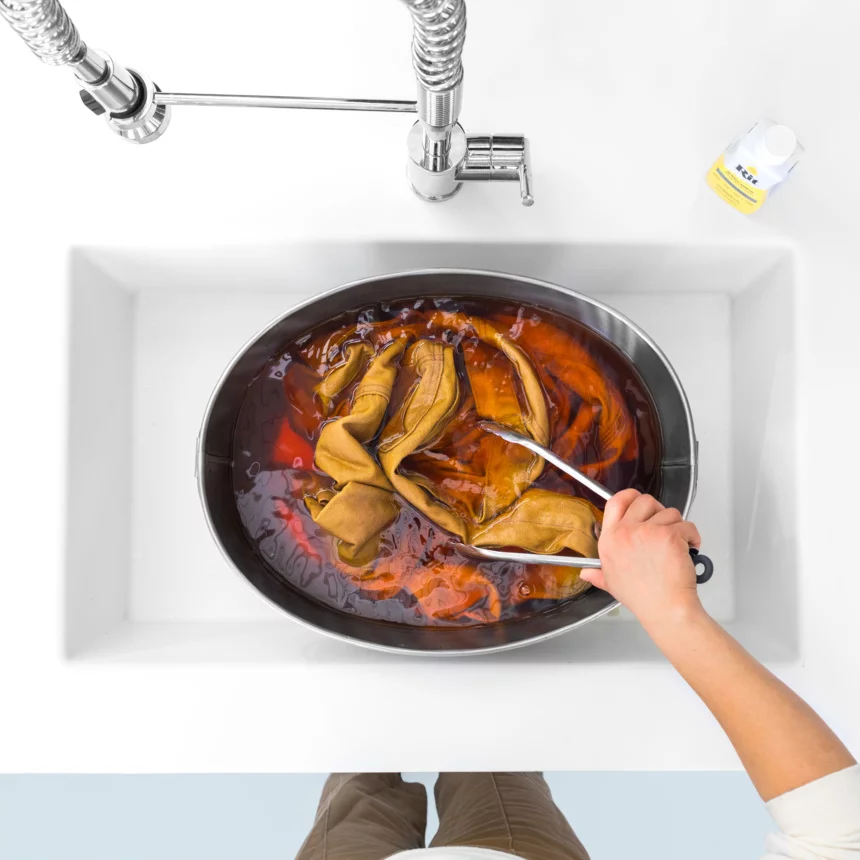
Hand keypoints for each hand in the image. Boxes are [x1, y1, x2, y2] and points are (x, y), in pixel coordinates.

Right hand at [580, 489, 703, 627]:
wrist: (665, 609)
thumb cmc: (642, 597)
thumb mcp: (611, 583)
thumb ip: (597, 574)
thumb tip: (586, 573)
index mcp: (609, 540)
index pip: (615, 501)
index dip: (629, 496)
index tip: (638, 501)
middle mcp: (625, 532)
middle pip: (644, 501)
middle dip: (658, 510)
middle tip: (664, 526)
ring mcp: (647, 532)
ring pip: (669, 512)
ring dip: (677, 526)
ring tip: (678, 544)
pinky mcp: (669, 535)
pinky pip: (686, 525)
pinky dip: (692, 536)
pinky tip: (690, 549)